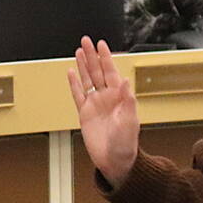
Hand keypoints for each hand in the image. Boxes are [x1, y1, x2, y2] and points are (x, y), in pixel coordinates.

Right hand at [67, 36, 138, 186]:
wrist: (114, 161)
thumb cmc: (126, 144)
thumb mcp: (130, 122)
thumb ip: (127, 101)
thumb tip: (126, 81)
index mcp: (119, 97)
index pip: (111, 72)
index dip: (106, 58)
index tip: (101, 45)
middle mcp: (107, 98)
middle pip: (97, 72)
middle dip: (92, 56)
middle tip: (86, 41)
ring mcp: (95, 104)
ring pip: (87, 80)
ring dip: (83, 65)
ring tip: (79, 51)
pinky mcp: (85, 113)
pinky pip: (78, 95)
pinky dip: (74, 83)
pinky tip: (71, 72)